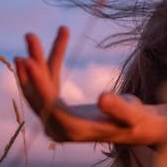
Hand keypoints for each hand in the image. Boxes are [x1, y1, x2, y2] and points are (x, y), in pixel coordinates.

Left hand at [15, 29, 155, 143]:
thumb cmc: (137, 122)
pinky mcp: (59, 110)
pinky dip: (50, 65)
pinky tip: (57, 42)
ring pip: (40, 88)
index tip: (27, 59)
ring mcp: (57, 120)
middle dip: (32, 66)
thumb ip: (119, 108)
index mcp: (73, 130)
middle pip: (37, 95)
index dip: (37, 82)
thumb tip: (103, 98)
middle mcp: (59, 128)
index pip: (48, 105)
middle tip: (29, 36)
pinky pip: (50, 85)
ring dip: (38, 61)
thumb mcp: (132, 115)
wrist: (138, 129)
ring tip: (32, 36)